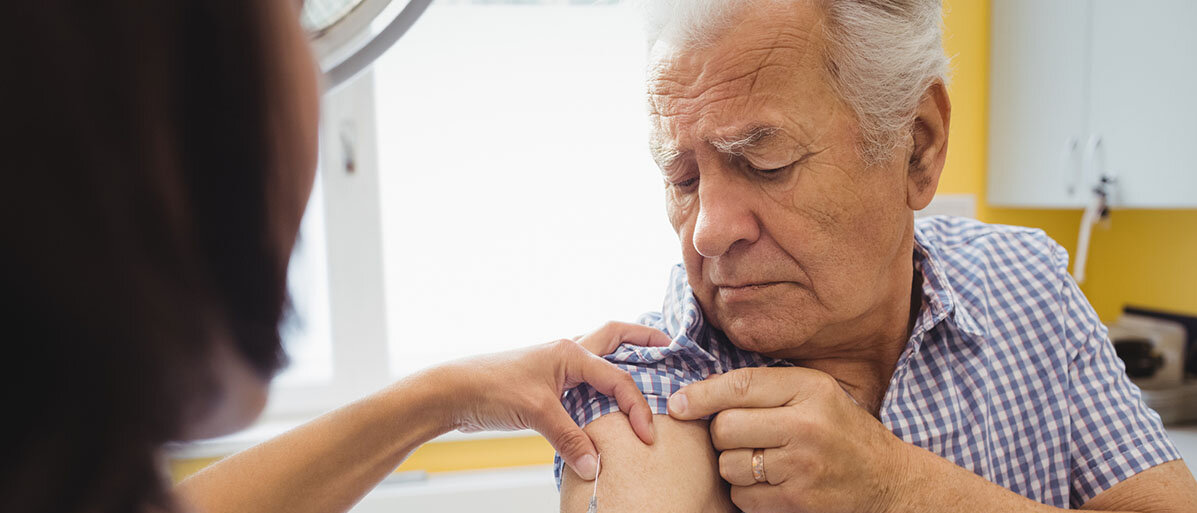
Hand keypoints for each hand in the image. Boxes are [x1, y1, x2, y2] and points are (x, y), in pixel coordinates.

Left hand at [429, 321, 670, 480]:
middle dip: (643, 340)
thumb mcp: (536, 413)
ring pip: (600, 357)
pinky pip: (584, 382)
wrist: (453, 392)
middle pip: (614, 337)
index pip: (617, 378)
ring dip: (624, 361)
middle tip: (670, 346)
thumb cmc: (490, 388)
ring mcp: (556, 368)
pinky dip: (602, 389)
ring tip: (650, 368)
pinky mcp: (546, 385)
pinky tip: (609, 404)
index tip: (648, 434)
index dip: (637, 406)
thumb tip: (595, 467)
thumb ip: (570, 439)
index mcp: (570, 352)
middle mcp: (567, 353)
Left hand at [667, 367, 911, 512]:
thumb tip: (700, 391)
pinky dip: (746, 493)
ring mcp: (802, 466)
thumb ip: (766, 388)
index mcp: (809, 389)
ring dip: (733, 466)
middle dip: (722, 434)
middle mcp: (806, 424)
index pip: (739, 386)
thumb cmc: (840, 430)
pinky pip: (742, 497)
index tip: (678, 404)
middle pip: (725, 427)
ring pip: (729, 465)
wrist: (887, 479)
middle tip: (742, 437)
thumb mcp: (813, 393)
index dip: (700, 395)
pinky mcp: (797, 500)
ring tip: (760, 461)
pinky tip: (769, 484)